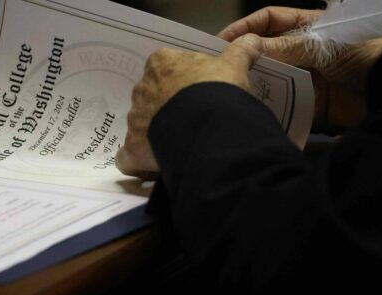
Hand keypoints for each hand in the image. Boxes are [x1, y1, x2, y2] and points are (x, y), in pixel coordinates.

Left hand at [115, 35, 262, 178]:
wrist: (209, 126)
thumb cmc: (218, 91)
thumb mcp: (234, 67)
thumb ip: (239, 52)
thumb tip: (252, 41)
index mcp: (161, 64)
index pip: (165, 69)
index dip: (180, 82)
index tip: (196, 93)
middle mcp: (142, 89)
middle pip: (152, 98)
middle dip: (167, 108)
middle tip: (192, 120)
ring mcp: (135, 119)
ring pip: (141, 127)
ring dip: (156, 134)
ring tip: (182, 144)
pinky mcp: (133, 148)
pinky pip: (129, 157)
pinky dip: (139, 162)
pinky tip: (155, 166)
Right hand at [218, 6, 381, 132]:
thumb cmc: (367, 55)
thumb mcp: (324, 44)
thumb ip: (287, 46)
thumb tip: (249, 46)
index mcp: (306, 29)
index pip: (268, 21)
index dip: (244, 27)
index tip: (221, 40)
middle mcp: (301, 53)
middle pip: (263, 51)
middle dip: (242, 58)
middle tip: (218, 67)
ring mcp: (303, 79)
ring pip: (268, 79)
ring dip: (252, 84)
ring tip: (231, 90)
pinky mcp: (307, 104)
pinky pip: (281, 105)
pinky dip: (267, 108)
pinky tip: (252, 109)